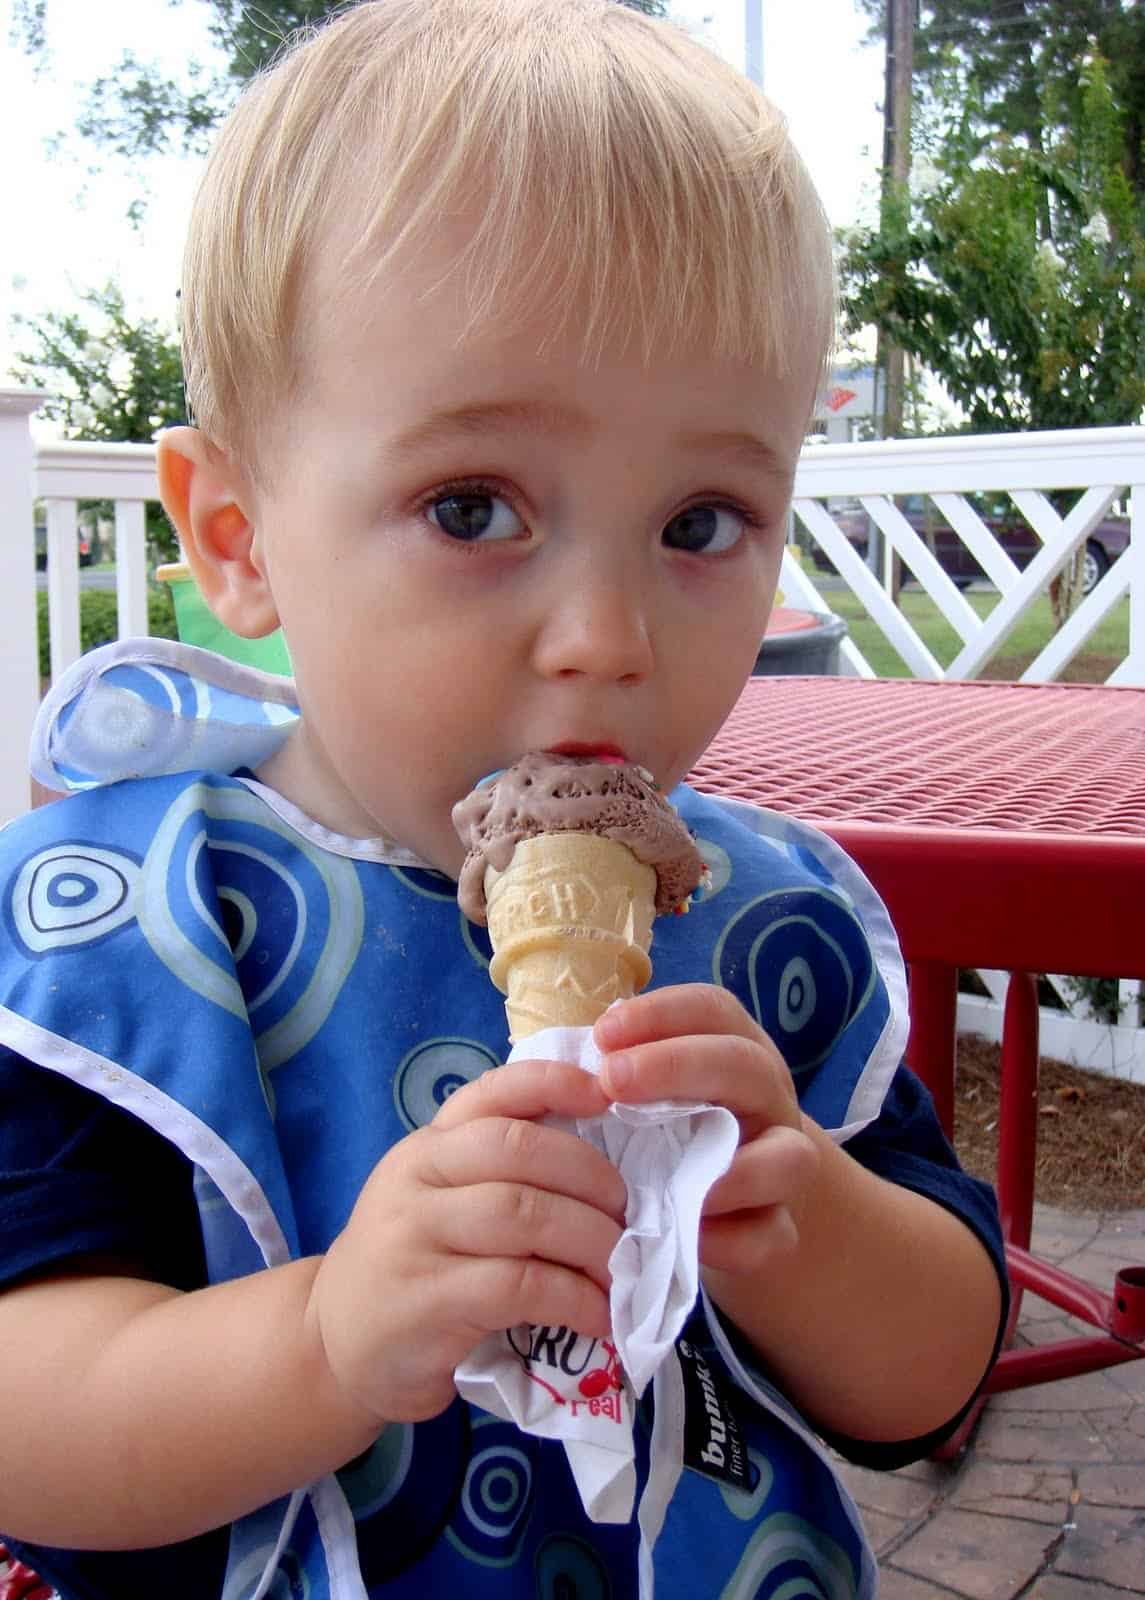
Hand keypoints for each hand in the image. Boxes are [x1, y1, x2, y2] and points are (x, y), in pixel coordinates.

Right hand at [308, 1060, 627, 1426]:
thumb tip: (607, 1165)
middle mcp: (416, 1177)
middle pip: (518, 1149)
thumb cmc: (413, 1264)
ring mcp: (415, 1237)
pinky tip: (598, 1315)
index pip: (494, 1091)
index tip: (606, 1094)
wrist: (336, 1344)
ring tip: (621, 1269)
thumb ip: (500, 1174)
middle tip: (627, 1214)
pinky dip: (573, 1297)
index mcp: (430, 1144)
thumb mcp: (440, 1201)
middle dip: (591, 1177)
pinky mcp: (426, 1301)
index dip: (555, 1082)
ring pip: (524, 1214)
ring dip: (590, 1240)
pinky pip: (519, 1285)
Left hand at [593, 984, 819, 1277]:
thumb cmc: (675, 1131)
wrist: (736, 1205)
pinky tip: (686, 1234)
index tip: (603, 1032)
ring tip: (668, 1176)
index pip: (712, 1010)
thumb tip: (558, 1064)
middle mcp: (766, 1098)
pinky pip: (771, 1235)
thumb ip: (619, 1073)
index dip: (661, 1013)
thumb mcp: (654, 1091)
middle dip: (678, 1065)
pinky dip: (731, 1239)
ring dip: (732, 1166)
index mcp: (734, 1050)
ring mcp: (784, 1163)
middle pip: (746, 1065)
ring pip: (791, 1156)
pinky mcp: (781, 1227)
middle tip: (613, 1080)